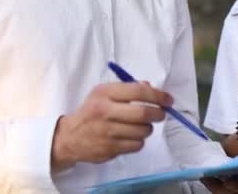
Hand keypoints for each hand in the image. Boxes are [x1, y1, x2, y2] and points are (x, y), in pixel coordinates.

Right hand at [51, 81, 172, 171]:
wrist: (69, 137)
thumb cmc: (92, 111)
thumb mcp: (104, 94)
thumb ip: (128, 89)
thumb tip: (152, 88)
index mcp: (104, 93)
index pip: (138, 91)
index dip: (158, 95)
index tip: (168, 100)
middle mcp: (105, 111)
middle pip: (144, 113)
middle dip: (159, 113)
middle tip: (161, 114)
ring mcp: (107, 132)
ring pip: (143, 130)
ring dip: (149, 128)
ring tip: (142, 125)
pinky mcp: (110, 149)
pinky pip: (137, 145)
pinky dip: (139, 141)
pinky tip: (131, 136)